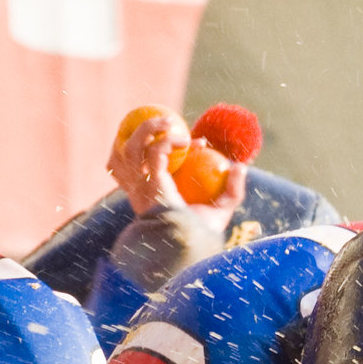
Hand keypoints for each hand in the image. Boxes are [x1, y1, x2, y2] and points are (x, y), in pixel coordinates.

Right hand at [106, 111, 247, 227]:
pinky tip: (186, 141)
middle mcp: (138, 188)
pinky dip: (169, 141)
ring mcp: (140, 184)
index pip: (144, 165)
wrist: (188, 243)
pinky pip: (155, 150)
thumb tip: (240, 166)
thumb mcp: (220, 211)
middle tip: (168, 122)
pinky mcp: (148, 180)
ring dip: (148, 129)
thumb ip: (232, 190)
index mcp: (148, 194)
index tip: (196, 144)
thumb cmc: (200, 233)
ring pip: (130, 147)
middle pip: (122, 155)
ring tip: (168, 120)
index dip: (164, 146)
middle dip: (139, 134)